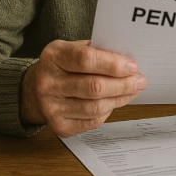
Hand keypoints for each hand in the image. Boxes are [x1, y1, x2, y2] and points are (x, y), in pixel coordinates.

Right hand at [20, 40, 146, 136]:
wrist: (35, 89)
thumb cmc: (65, 65)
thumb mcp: (76, 48)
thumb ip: (100, 51)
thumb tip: (130, 61)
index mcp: (54, 56)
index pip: (86, 60)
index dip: (113, 64)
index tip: (133, 66)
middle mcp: (48, 83)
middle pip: (94, 87)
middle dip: (123, 84)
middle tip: (140, 80)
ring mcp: (51, 107)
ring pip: (96, 107)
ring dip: (121, 98)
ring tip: (133, 90)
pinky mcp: (59, 126)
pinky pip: (93, 121)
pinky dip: (109, 110)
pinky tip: (115, 101)